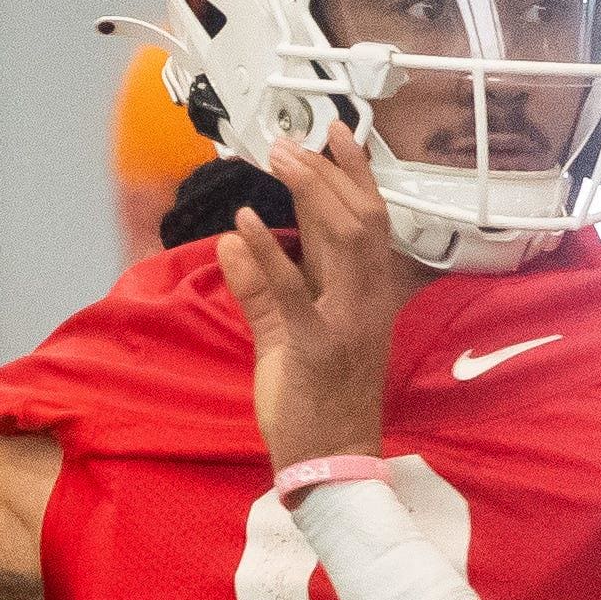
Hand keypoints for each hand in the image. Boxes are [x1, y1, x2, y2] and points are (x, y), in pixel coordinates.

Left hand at [215, 122, 418, 466]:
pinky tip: (245, 223)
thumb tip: (234, 237)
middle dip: (330, 171)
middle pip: (363, 219)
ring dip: (310, 192)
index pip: (366, 223)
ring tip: (277, 159)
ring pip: (344, 239)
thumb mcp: (285, 337)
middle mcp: (366, 302)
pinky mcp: (316, 346)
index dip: (353, 175)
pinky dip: (270, 254)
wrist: (331, 464)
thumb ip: (259, 288)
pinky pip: (296, 291)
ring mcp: (346, 322)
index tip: (335, 135)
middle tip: (292, 140)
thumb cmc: (315, 403)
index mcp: (367, 297)